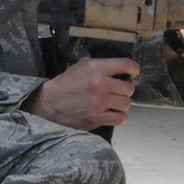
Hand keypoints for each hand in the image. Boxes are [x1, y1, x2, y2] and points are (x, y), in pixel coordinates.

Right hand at [23, 56, 140, 129]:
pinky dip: (119, 117)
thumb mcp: (82, 66)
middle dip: (125, 90)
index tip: (133, 73)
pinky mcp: (96, 118)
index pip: (126, 65)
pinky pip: (120, 119)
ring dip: (122, 104)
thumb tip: (121, 70)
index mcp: (96, 68)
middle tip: (118, 92)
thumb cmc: (66, 83)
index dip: (134, 69)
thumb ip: (101, 66)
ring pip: (126, 104)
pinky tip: (112, 113)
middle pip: (129, 88)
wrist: (49, 104)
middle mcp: (99, 84)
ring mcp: (98, 103)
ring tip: (113, 103)